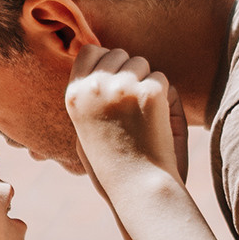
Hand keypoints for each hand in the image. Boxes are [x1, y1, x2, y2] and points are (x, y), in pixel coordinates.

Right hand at [64, 46, 186, 180]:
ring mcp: (122, 88)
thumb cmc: (112, 163)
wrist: (137, 187)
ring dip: (147, 83)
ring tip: (142, 118)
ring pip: (142, 64)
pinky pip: (161, 79)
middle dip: (129, 70)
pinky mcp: (149, 93)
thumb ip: (88, 97)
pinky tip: (156, 122)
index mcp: (74, 95)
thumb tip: (97, 66)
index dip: (106, 60)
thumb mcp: (83, 129)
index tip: (115, 78)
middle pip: (119, 54)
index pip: (89, 51)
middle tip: (132, 106)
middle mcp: (95, 87)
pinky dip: (164, 98)